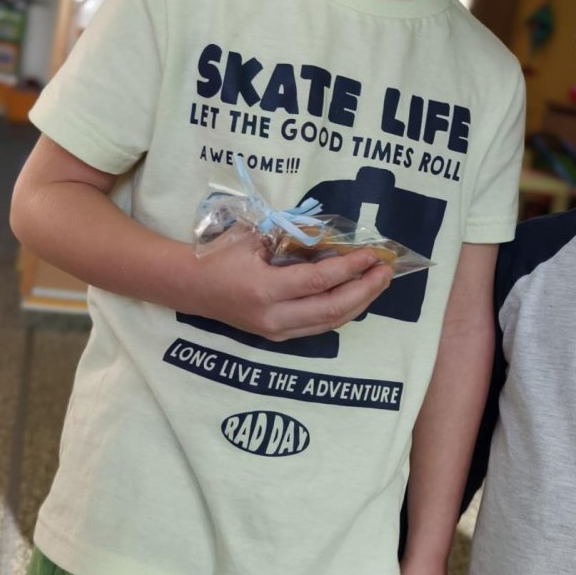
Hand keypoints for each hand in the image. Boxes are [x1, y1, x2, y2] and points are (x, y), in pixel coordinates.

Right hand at [191, 224, 392, 339]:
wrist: (189, 287)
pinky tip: (357, 295)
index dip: (350, 268)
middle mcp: (274, 318)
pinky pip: (319, 327)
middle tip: (386, 270)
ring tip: (379, 282)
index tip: (372, 253)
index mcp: (265, 290)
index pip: (320, 281)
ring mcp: (277, 332)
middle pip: (333, 309)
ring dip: (360, 303)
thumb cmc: (219, 255)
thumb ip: (291, 238)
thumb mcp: (253, 237)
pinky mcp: (279, 336)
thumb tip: (333, 237)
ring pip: (331, 323)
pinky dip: (343, 311)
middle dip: (366, 290)